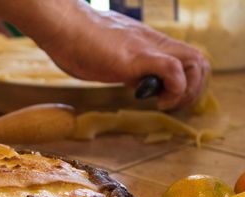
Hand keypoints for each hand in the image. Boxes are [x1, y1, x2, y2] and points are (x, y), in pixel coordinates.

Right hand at [36, 3, 209, 109]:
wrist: (64, 26)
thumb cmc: (77, 42)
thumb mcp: (109, 56)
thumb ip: (126, 65)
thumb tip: (131, 78)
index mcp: (148, 43)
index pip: (186, 58)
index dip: (186, 82)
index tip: (168, 97)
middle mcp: (154, 43)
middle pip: (199, 60)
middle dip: (194, 88)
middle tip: (172, 103)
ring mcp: (148, 49)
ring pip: (195, 63)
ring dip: (188, 90)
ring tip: (167, 103)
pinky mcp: (138, 58)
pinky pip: (173, 70)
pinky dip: (174, 90)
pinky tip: (158, 101)